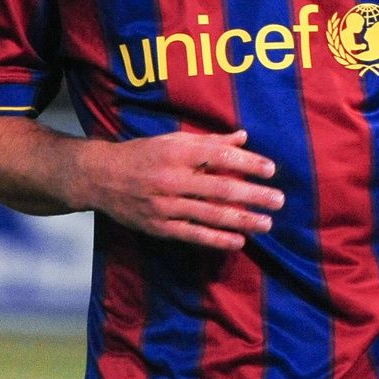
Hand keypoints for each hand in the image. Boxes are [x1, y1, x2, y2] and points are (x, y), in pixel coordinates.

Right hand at [76, 129, 283, 250]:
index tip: (270, 169)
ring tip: (266, 223)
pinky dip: (218, 239)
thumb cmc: (142, 154)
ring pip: (210, 214)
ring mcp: (165, 204)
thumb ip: (209, 141)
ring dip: (242, 220)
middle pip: (220, 187)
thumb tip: (243, 137)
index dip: (247, 163)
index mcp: (176, 151)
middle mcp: (171, 177)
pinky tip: (239, 241)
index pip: (219, 156)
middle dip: (253, 195)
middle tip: (279, 200)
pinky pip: (194, 234)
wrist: (100, 177)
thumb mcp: (172, 140)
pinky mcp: (159, 226)